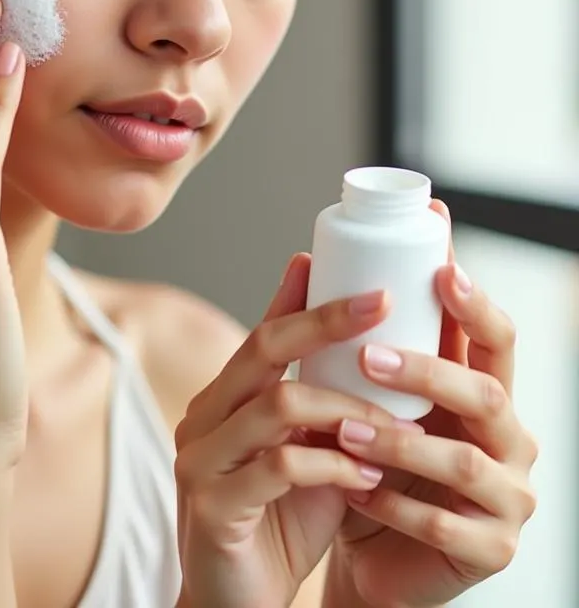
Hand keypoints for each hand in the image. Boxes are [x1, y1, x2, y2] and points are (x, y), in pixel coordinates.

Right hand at [173, 256, 420, 607]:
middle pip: (262, 348)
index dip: (302, 297)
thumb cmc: (279, 524)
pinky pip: (280, 468)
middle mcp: (204, 418)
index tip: (339, 264)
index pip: (263, 331)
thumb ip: (327, 409)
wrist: (238, 603)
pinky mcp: (213, 505)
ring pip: (278, 405)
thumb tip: (376, 358)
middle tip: (380, 304)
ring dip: (347, 411)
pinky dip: (334, 467)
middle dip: (325, 321)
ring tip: (397, 428)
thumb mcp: (310, 455)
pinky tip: (367, 480)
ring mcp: (200, 459)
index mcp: (224, 400)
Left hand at [330, 201, 538, 606]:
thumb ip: (351, 338)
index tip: (442, 267)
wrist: (370, 552)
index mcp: (481, 394)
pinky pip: (445, 528)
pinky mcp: (490, 550)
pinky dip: (396, 507)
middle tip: (368, 356)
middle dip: (428, 371)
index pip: (496, 340)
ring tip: (346, 429)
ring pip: (464, 462)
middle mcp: (507, 440)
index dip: (476, 304)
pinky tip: (358, 493)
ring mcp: (506, 498)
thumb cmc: (369, 462)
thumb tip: (305, 261)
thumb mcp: (364, 396)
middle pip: (489, 393)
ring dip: (399, 443)